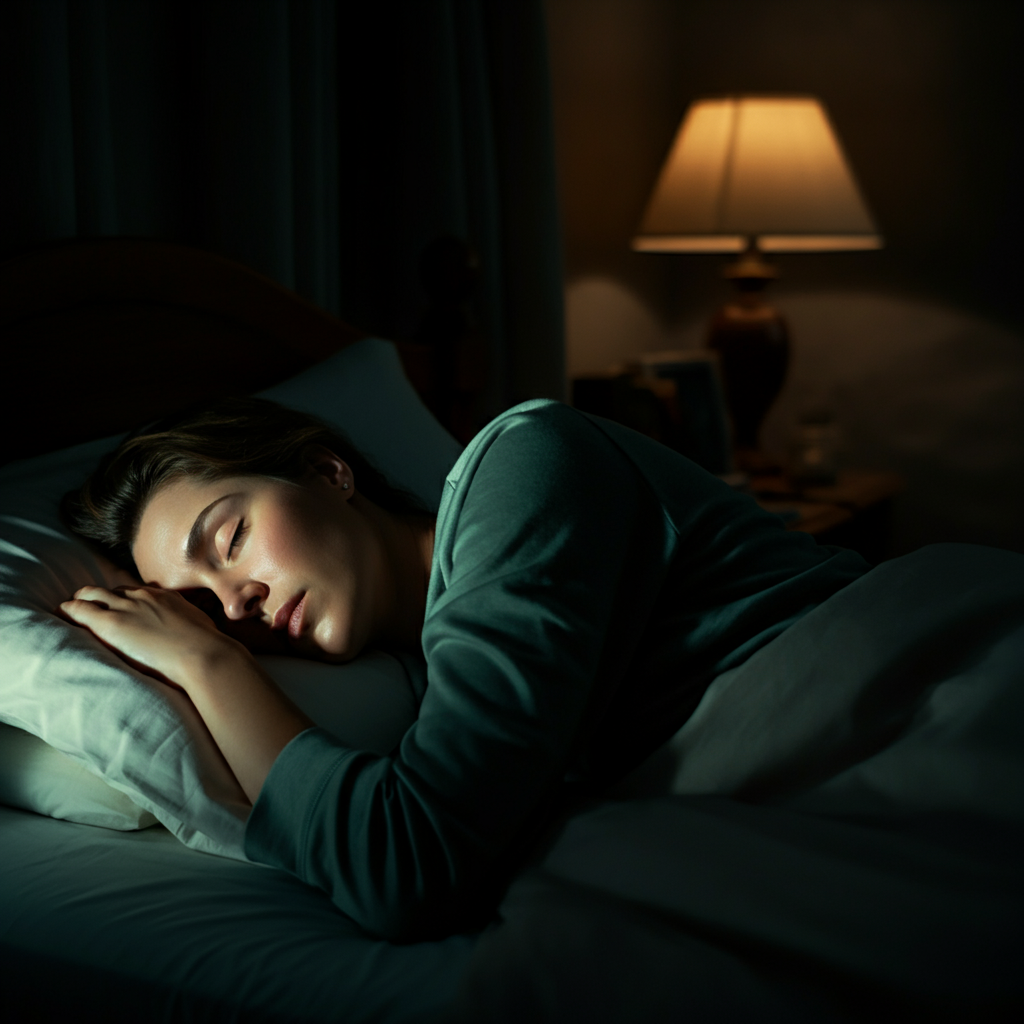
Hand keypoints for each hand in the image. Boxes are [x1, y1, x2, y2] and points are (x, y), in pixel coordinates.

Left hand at [59, 585, 244, 689]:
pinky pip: (80, 609)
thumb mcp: (202, 627)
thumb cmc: (209, 648)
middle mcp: (143, 596)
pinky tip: (62, 613)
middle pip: (113, 589)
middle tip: (91, 606)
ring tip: (71, 609)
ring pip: (93, 593)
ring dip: (82, 600)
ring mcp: (126, 607)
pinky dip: (69, 610)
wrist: (204, 655)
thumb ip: (191, 624)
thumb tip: (199, 632)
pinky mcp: (111, 622)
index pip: (137, 591)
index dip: (125, 599)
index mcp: (165, 596)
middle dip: (100, 596)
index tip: (120, 607)